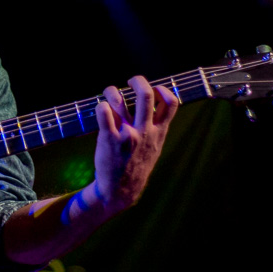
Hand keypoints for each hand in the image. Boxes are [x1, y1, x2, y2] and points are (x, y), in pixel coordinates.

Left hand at [92, 75, 178, 212]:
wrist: (120, 190)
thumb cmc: (136, 165)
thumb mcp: (154, 147)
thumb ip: (156, 128)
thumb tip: (156, 106)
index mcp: (158, 132)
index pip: (171, 103)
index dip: (163, 89)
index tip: (154, 88)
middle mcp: (144, 131)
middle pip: (146, 94)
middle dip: (138, 80)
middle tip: (130, 81)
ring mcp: (127, 134)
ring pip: (120, 99)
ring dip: (112, 91)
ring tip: (110, 94)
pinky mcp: (109, 139)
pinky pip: (103, 112)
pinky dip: (101, 105)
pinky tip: (101, 110)